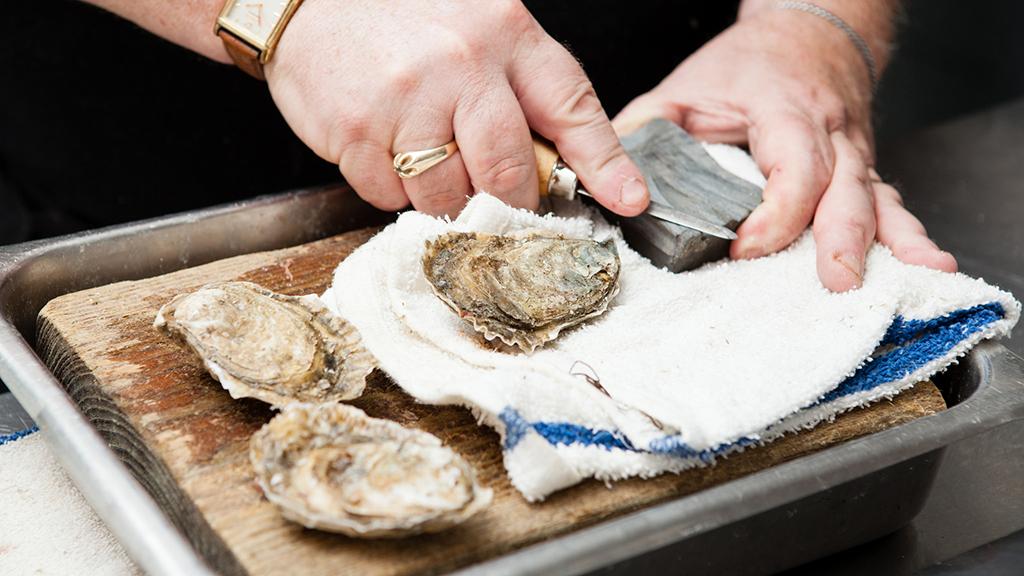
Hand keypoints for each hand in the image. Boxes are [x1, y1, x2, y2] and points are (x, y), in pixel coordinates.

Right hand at [263, 0, 648, 218]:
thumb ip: (523, 85)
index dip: (606, 164)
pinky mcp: (355, 130)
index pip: (572, 107)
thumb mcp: (482, 27)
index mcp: (506, 34)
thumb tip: (566, 164)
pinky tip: (386, 145)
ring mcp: (405, 100)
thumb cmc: (404, 17)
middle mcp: (461, 65)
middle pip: (510, 172)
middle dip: (513, 199)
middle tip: (503, 198)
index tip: (631, 200)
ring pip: (449, 195)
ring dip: (446, 194)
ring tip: (428, 153)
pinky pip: (391, 196)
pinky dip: (393, 187)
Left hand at [612, 7, 955, 290]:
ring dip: (894, 244)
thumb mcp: (684, 89)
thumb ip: (645, 132)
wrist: (806, 35)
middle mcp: (832, 134)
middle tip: (837, 282)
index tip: (746, 247)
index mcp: (785, 112)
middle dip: (843, 238)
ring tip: (915, 279)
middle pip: (846, 188)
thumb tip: (613, 183)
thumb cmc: (745, 67)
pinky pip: (891, 205)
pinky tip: (929, 267)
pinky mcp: (864, 172)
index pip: (792, 166)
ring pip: (879, 199)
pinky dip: (911, 238)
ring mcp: (855, 154)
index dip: (775, 212)